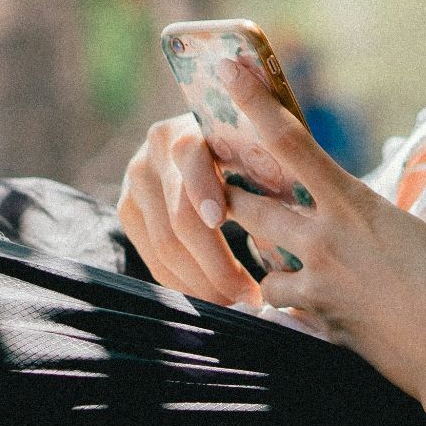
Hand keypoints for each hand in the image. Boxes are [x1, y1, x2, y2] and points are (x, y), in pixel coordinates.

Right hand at [116, 112, 262, 307]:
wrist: (216, 138)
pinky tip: (213, 296)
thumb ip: (272, 164)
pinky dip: (184, 283)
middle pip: (178, 216)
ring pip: (164, 245)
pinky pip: (153, 258)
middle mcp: (156, 149)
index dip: (204, 190)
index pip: (191, 156)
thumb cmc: (258, 146)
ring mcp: (137, 180)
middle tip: (249, 295)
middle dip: (214, 263)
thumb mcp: (265, 143)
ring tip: (236, 301)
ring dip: (202, 282)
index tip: (222, 222)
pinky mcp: (129, 210)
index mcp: (193, 125)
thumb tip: (295, 206)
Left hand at [214, 60, 425, 406]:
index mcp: (355, 201)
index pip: (290, 141)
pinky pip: (283, 306)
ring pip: (258, 259)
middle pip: (248, 203)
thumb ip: (378, 224)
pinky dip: (287, 303)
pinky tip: (306, 307)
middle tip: (222, 185)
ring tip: (279, 256)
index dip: (252, 102)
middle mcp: (325, 237)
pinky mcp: (318, 322)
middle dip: (231, 194)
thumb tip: (367, 231)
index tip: (228, 71)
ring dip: (262, 255)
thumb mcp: (416, 234)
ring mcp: (316, 282)